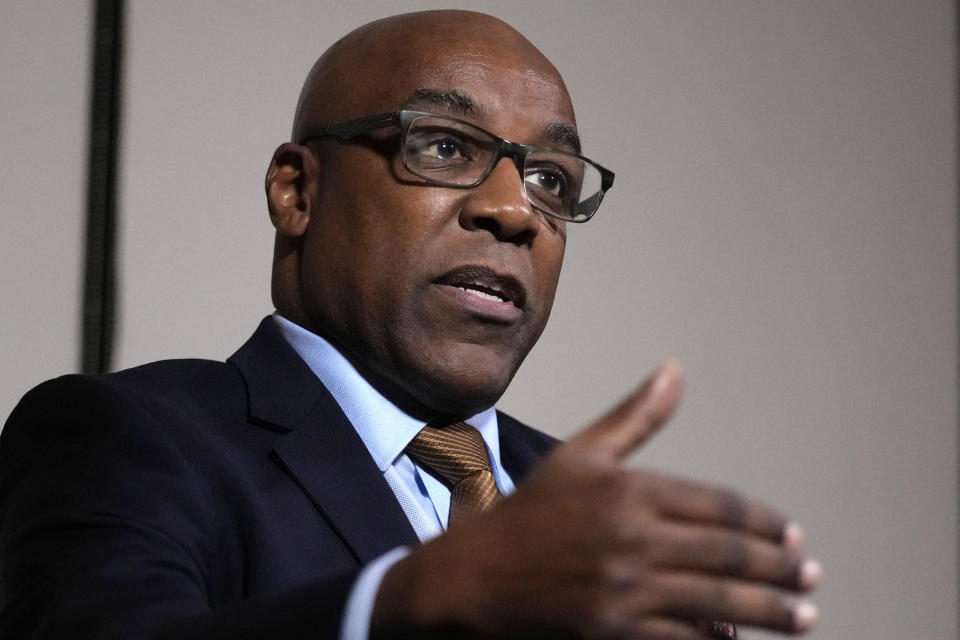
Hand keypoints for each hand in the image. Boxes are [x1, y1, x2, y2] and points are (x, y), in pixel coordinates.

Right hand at [372, 361, 821, 638]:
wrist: (473, 579)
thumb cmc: (529, 514)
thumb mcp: (579, 455)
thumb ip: (634, 417)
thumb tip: (675, 368)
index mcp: (628, 491)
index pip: (718, 506)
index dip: (763, 523)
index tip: (790, 535)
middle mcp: (631, 540)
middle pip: (728, 557)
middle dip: (779, 570)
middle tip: (809, 576)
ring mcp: (624, 592)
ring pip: (717, 603)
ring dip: (769, 612)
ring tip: (802, 616)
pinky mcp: (614, 635)